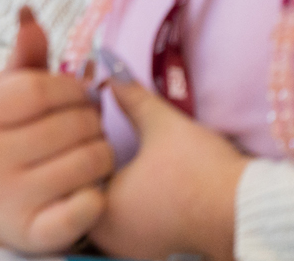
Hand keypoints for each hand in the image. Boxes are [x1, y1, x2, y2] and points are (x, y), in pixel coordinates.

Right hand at [0, 7, 114, 251]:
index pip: (38, 89)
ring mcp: (10, 197)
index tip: (81, 93)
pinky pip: (91, 207)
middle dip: (92, 121)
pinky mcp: (36, 233)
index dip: (72, 88)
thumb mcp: (4, 95)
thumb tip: (30, 14)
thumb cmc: (3, 136)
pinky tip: (89, 186)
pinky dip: (99, 194)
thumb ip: (24, 58)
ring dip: (103, 155)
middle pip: (71, 126)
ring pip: (91, 163)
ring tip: (90, 152)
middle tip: (89, 124)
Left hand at [89, 68, 243, 260]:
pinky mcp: (152, 250)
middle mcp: (109, 237)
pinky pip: (125, 222)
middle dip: (87, 168)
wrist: (245, 211)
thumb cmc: (199, 172)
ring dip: (109, 186)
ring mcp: (131, 247)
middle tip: (98, 141)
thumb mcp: (161, 125)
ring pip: (104, 208)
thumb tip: (108, 67)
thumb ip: (130, 97)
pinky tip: (140, 182)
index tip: (84, 130)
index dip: (72, 148)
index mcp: (99, 210)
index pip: (65, 175)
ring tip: (124, 161)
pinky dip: (127, 202)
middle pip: (82, 192)